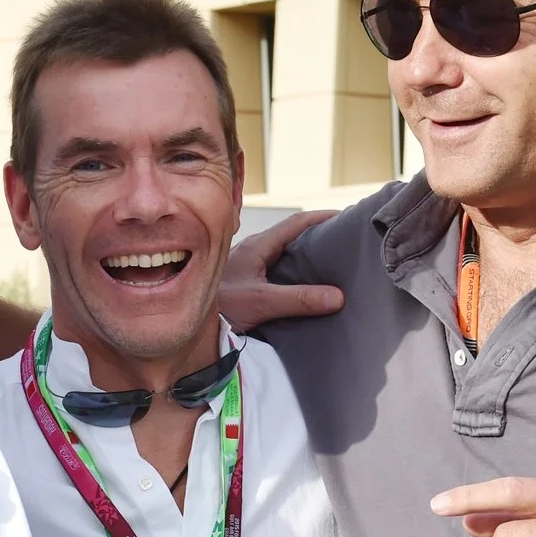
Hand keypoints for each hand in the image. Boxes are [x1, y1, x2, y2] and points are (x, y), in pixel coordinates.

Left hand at [219, 210, 344, 331]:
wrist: (189, 320)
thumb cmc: (219, 307)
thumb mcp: (261, 302)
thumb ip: (298, 299)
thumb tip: (338, 296)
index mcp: (258, 245)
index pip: (297, 222)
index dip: (323, 217)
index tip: (346, 217)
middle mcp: (254, 249)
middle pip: (293, 235)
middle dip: (319, 235)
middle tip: (345, 240)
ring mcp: (250, 263)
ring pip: (284, 252)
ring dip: (306, 253)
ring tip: (332, 261)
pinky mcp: (247, 278)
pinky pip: (276, 267)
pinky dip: (294, 269)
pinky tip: (305, 283)